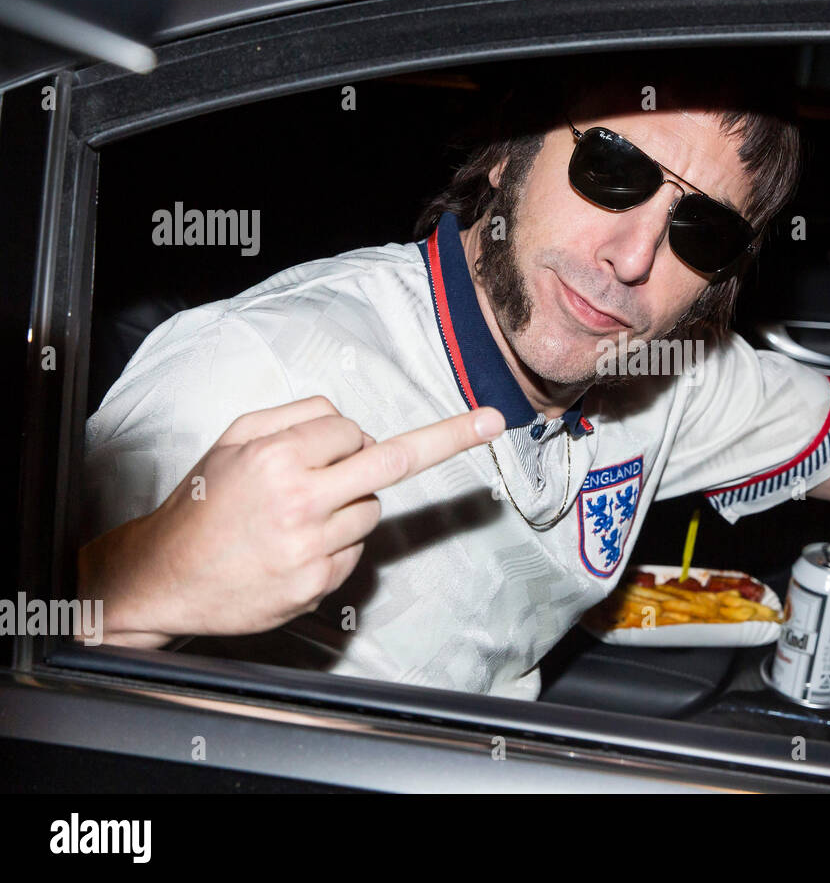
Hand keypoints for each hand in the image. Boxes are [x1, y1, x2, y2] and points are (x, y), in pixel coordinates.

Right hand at [79, 395, 504, 644]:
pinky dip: (337, 545)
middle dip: (448, 438)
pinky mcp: (317, 585)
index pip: (349, 429)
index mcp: (278, 457)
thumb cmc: (200, 504)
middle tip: (493, 421)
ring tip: (296, 519)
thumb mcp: (231, 441)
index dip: (342, 436)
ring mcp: (312, 547)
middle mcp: (301, 500)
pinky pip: (355, 551)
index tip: (343, 442)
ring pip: (371, 510)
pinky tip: (293, 550)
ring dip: (351, 505)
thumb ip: (292, 417)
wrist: (164, 579)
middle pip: (393, 461)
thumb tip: (351, 422)